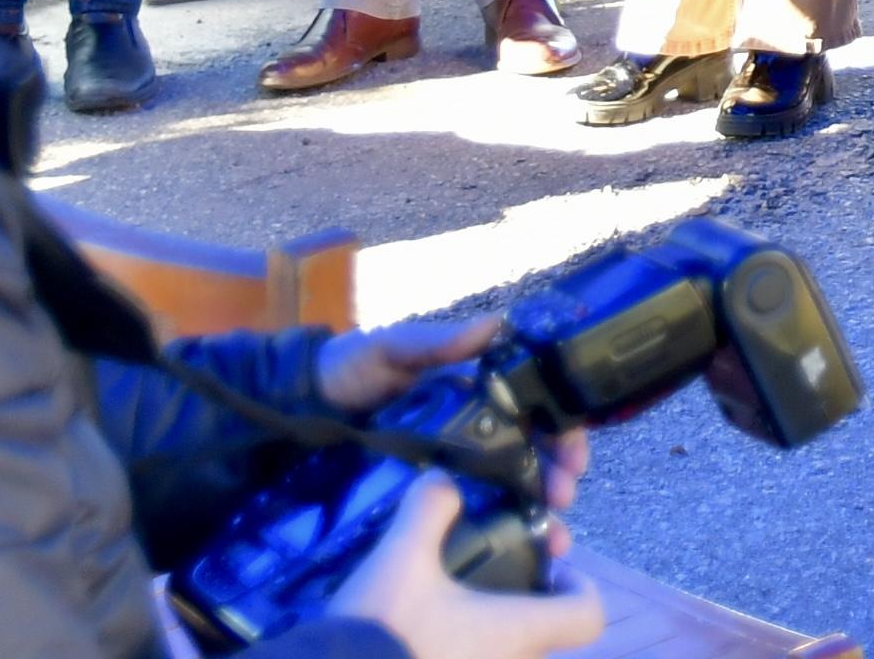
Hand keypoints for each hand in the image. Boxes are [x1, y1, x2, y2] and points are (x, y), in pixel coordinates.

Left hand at [317, 314, 594, 515]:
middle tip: (563, 496)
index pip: (535, 407)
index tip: (574, 453)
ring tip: (552, 533)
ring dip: (539, 508)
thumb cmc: (349, 370)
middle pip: (532, 452)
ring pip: (511, 486)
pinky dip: (504, 530)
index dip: (562, 429)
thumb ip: (435, 340)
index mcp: (475, 389)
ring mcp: (453, 465)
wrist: (299, 411)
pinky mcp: (429, 497)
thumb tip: (495, 324)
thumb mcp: (390, 347)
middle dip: (557, 474)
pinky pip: (473, 513)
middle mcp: (474, 427)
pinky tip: (523, 550)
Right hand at [324, 468, 605, 658]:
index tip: (550, 563)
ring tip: (457, 595)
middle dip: (527, 596)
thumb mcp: (402, 557)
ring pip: (511, 650)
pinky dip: (467, 645)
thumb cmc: (387, 628)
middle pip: (546, 630)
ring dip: (496, 622)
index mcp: (519, 631)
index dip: (578, 585)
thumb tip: (441, 482)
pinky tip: (427, 627)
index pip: (588, 614)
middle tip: (495, 569)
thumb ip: (429, 509)